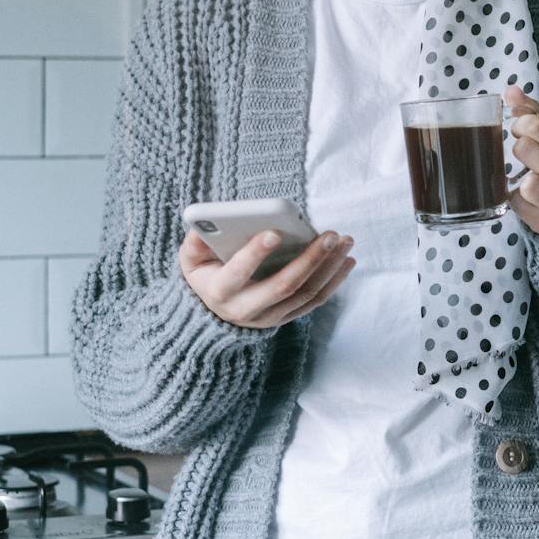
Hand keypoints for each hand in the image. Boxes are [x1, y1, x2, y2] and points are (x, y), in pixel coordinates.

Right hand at [179, 228, 355, 328]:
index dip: (254, 254)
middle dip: (310, 259)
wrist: (213, 311)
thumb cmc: (205, 273)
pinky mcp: (287, 317)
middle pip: (284, 286)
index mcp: (220, 291)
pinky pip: (315, 300)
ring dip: (329, 267)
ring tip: (345, 241)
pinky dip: (334, 280)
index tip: (274, 233)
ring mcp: (270, 316)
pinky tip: (347, 260)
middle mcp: (246, 309)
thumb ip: (196, 241)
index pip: (237, 273)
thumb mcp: (191, 259)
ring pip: (306, 294)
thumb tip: (206, 222)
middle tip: (331, 235)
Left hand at [505, 84, 538, 236]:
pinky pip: (525, 198)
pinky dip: (517, 195)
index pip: (537, 121)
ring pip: (528, 172)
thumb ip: (532, 112)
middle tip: (522, 152)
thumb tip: (511, 90)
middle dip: (517, 145)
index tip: (521, 128)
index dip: (520, 122)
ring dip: (517, 172)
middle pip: (528, 144)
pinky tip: (524, 196)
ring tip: (527, 174)